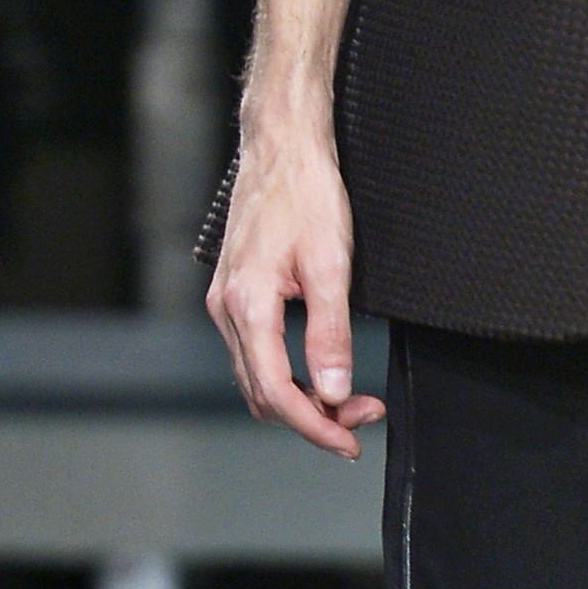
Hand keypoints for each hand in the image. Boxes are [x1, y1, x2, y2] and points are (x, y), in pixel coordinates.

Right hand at [205, 114, 378, 458]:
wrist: (281, 148)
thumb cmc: (307, 194)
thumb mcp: (331, 266)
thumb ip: (330, 334)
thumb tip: (335, 390)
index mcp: (248, 305)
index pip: (277, 392)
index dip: (316, 426)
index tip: (351, 441)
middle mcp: (226, 310)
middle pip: (263, 394)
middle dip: (313, 416)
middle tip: (363, 417)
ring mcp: (225, 303)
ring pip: (256, 379)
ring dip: (300, 398)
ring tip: (349, 399)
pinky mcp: (233, 295)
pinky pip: (254, 355)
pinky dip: (286, 375)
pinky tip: (320, 371)